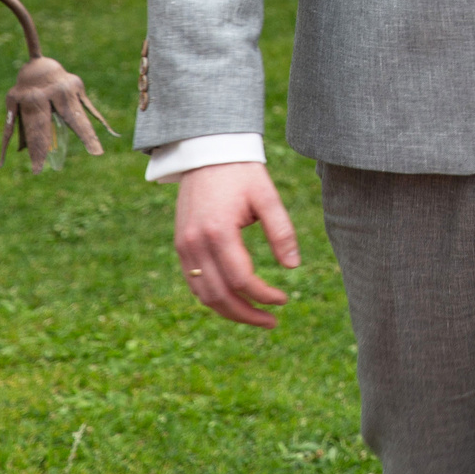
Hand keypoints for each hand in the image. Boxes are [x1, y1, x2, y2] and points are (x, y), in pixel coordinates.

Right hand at [173, 161, 300, 327]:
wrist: (206, 151)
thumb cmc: (241, 172)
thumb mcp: (267, 196)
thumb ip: (282, 231)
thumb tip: (293, 267)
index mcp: (219, 231)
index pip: (241, 279)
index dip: (264, 295)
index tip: (284, 300)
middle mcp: (195, 243)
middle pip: (219, 296)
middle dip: (246, 314)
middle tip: (272, 322)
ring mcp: (184, 246)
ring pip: (204, 295)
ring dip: (229, 311)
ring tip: (256, 317)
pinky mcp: (181, 245)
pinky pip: (195, 282)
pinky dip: (213, 297)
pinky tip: (235, 300)